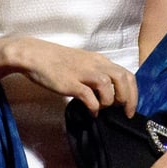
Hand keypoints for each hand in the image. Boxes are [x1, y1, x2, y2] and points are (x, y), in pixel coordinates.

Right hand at [4, 37, 137, 112]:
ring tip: (103, 108)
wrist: (33, 55)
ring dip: (109, 101)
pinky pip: (90, 97)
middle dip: (128, 98)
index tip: (129, 106)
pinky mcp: (70, 83)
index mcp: (98, 60)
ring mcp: (82, 73)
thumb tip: (105, 91)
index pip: (125, 73)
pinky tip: (91, 112)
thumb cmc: (54, 60)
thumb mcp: (81, 63)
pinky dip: (94, 107)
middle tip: (124, 112)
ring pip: (108, 86)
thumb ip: (94, 73)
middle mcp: (95, 65)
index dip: (133, 92)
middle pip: (123, 79)